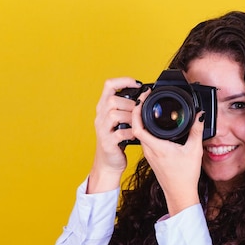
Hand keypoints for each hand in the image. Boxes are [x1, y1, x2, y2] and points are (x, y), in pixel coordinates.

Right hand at [88, 77, 140, 193]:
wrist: (109, 163)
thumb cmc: (117, 141)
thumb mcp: (120, 121)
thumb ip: (127, 109)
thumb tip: (144, 97)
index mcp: (103, 108)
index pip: (108, 86)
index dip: (123, 81)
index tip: (137, 83)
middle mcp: (100, 117)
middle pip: (112, 100)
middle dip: (129, 104)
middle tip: (138, 112)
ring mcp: (102, 130)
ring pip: (114, 115)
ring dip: (130, 118)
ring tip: (137, 124)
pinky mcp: (107, 143)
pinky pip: (120, 133)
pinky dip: (130, 133)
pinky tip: (135, 135)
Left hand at [132, 89, 203, 215]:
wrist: (180, 193)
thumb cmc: (185, 176)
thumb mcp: (194, 150)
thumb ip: (197, 131)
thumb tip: (200, 116)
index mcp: (156, 147)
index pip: (138, 126)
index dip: (137, 109)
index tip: (143, 98)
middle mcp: (149, 150)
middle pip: (135, 126)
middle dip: (138, 109)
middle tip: (145, 97)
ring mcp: (149, 154)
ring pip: (139, 132)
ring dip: (140, 119)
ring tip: (147, 107)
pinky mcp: (152, 157)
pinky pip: (144, 139)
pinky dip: (145, 128)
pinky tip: (152, 124)